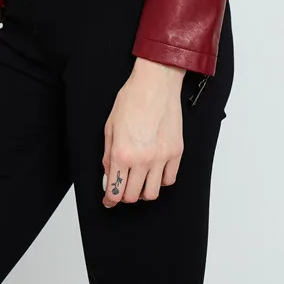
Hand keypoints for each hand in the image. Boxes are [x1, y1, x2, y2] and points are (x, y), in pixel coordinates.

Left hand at [101, 57, 185, 206]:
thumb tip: (109, 174)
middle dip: (124, 195)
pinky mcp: (176, 153)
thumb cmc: (132, 98)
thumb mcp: (110, 125)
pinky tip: (154, 171)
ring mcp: (161, 158)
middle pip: (133, 196)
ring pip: (152, 193)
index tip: (109, 201)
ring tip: (138, 180)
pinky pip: (169, 180)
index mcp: (122, 153)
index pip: (115, 191)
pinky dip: (160, 180)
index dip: (110, 200)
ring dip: (143, 191)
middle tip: (122, 187)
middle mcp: (142, 159)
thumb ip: (107, 153)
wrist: (156, 83)